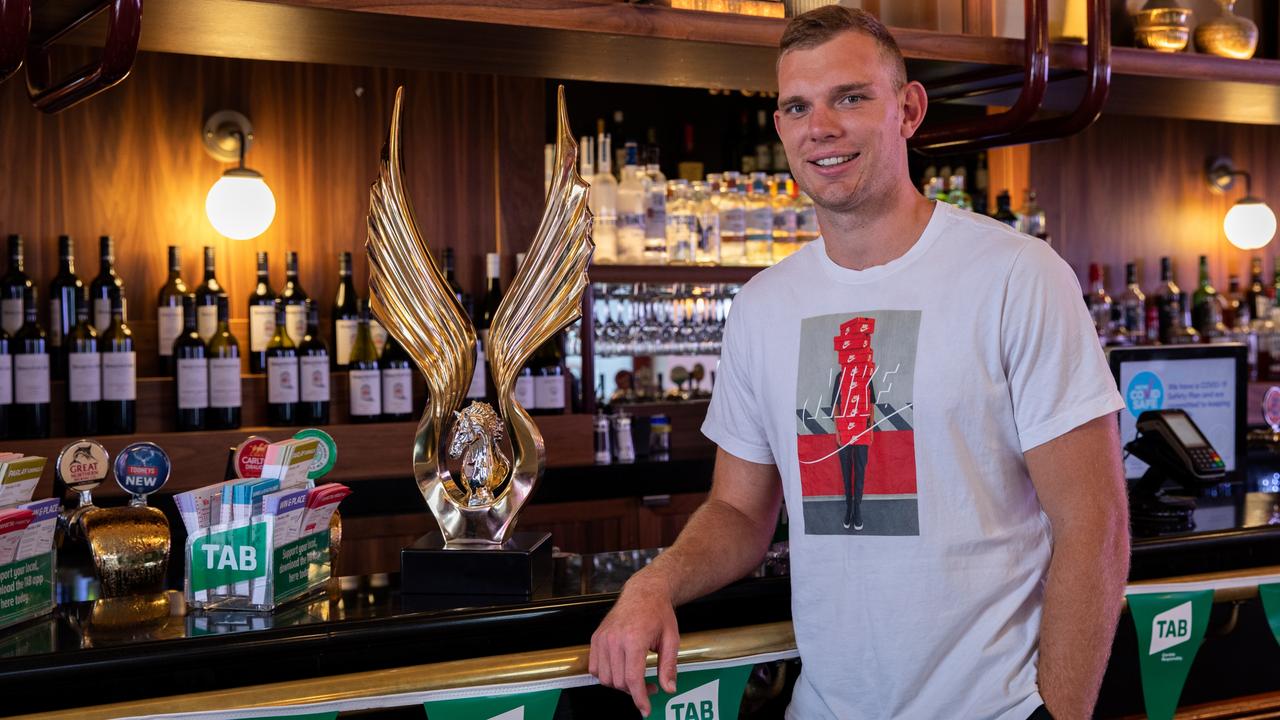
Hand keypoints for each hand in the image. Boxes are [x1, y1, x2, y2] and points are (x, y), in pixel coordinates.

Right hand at [589, 573, 680, 716]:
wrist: (644, 592)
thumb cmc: (658, 612)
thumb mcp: (672, 639)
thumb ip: (669, 666)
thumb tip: (669, 688)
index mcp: (634, 639)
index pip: (632, 679)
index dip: (639, 698)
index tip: (645, 709)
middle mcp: (614, 639)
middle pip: (618, 681)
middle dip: (635, 691)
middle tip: (650, 686)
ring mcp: (602, 638)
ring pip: (604, 678)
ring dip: (619, 684)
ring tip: (635, 676)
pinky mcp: (596, 638)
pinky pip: (594, 667)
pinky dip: (605, 674)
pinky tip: (620, 669)